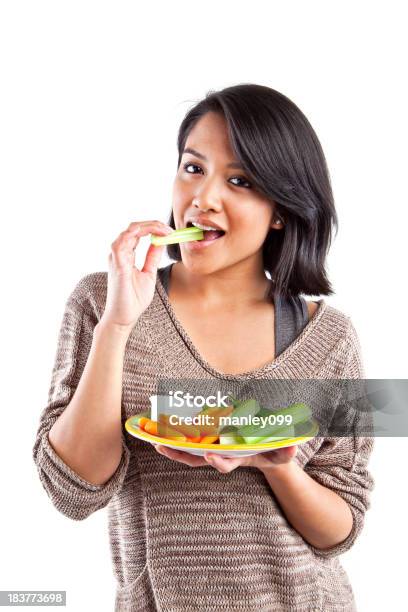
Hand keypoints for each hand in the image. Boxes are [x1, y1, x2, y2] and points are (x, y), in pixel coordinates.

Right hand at [100, 220, 173, 332]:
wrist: (124, 317)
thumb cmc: (133, 299)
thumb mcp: (149, 274)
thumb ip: (152, 258)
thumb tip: (160, 243)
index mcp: (126, 255)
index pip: (138, 232)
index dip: (154, 228)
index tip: (170, 232)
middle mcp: (119, 254)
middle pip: (134, 228)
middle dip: (154, 224)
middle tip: (170, 229)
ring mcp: (116, 258)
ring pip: (129, 230)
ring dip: (148, 226)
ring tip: (164, 230)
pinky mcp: (117, 265)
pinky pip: (121, 243)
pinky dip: (136, 234)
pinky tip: (150, 234)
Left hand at [152, 443, 296, 472]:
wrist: (269, 449)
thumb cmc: (274, 451)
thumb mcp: (283, 452)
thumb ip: (287, 451)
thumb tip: (292, 447)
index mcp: (238, 458)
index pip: (226, 463)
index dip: (217, 462)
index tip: (210, 456)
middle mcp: (222, 454)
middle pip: (197, 458)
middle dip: (179, 454)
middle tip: (163, 445)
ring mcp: (213, 446)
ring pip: (188, 450)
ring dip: (172, 445)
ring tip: (155, 439)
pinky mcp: (209, 436)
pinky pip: (190, 438)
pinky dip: (177, 435)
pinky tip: (162, 427)